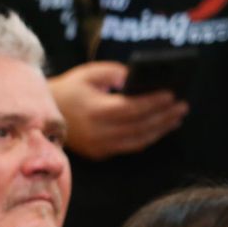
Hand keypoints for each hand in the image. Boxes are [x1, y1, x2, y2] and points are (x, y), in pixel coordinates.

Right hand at [48, 61, 187, 159]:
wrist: (44, 115)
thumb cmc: (71, 90)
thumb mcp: (91, 73)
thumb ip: (117, 73)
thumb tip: (141, 79)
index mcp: (93, 110)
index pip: (130, 108)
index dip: (153, 102)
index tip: (172, 94)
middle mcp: (97, 131)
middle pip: (139, 125)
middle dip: (163, 115)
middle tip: (183, 105)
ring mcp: (98, 146)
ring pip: (137, 140)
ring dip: (160, 129)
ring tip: (177, 117)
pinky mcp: (99, 153)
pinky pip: (129, 147)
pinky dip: (147, 138)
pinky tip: (160, 128)